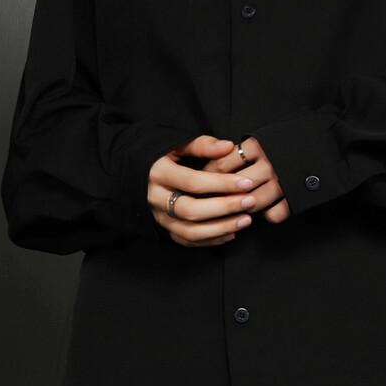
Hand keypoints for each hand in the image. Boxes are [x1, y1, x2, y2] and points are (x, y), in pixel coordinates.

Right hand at [145, 134, 277, 247]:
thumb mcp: (176, 144)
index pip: (193, 182)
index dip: (221, 183)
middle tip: (250, 202)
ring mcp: (158, 216)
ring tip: (246, 220)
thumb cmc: (161, 155)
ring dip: (221, 228)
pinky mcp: (163, 228)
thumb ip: (202, 144)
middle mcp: (155, 198)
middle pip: (190, 210)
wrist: (136, 172)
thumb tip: (229, 146)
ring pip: (189, 231)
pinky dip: (210, 240)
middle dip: (224, 207)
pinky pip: (186, 241)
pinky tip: (231, 232)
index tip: (246, 183)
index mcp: (158, 173)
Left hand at [197, 133, 289, 223]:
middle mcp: (270, 163)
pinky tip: (263, 211)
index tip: (202, 180)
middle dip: (222, 194)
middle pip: (235, 186)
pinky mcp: (296, 197)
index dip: (209, 175)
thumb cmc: (284, 139)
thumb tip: (208, 167)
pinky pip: (276, 214)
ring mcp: (283, 182)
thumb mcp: (260, 136)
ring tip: (236, 207)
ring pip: (253, 202)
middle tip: (212, 199)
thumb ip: (236, 149)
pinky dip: (269, 215)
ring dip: (243, 207)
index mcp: (258, 145)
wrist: (322, 142)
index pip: (222, 164)